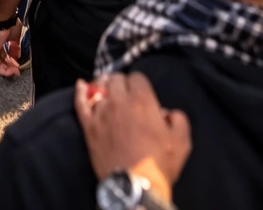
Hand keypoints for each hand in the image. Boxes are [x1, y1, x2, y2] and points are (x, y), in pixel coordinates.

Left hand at [0, 19, 23, 78]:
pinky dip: (3, 71)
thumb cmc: (10, 25)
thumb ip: (16, 49)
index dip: (11, 63)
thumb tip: (18, 57)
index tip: (18, 66)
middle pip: (0, 63)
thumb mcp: (15, 39)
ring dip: (7, 71)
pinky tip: (11, 71)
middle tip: (18, 71)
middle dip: (10, 68)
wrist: (5, 20)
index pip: (3, 57)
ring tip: (15, 71)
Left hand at [75, 75, 190, 205]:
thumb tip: (169, 113)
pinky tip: (81, 85)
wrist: (134, 185)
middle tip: (125, 92)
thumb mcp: (181, 141)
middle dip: (122, 83)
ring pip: (98, 88)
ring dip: (104, 86)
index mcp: (142, 101)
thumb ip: (179, 120)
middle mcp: (119, 101)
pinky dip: (80, 92)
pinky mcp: (89, 127)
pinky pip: (81, 103)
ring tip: (107, 89)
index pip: (137, 77)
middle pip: (116, 79)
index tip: (141, 91)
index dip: (140, 83)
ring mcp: (101, 113)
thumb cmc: (159, 164)